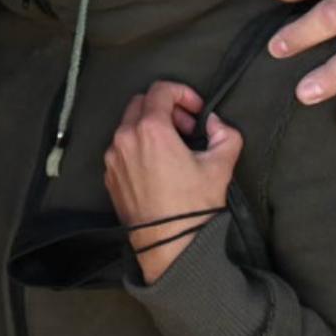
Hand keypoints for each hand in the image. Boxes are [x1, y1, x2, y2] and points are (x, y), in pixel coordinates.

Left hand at [103, 81, 240, 284]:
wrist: (170, 245)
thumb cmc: (194, 206)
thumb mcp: (220, 165)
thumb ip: (224, 133)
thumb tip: (216, 123)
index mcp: (150, 129)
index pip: (160, 90)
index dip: (182, 93)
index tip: (196, 110)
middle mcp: (125, 138)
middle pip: (141, 103)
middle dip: (166, 108)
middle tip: (187, 128)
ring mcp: (113, 158)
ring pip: (129, 125)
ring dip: (151, 127)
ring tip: (174, 149)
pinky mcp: (110, 176)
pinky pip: (121, 148)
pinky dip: (138, 146)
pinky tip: (158, 166)